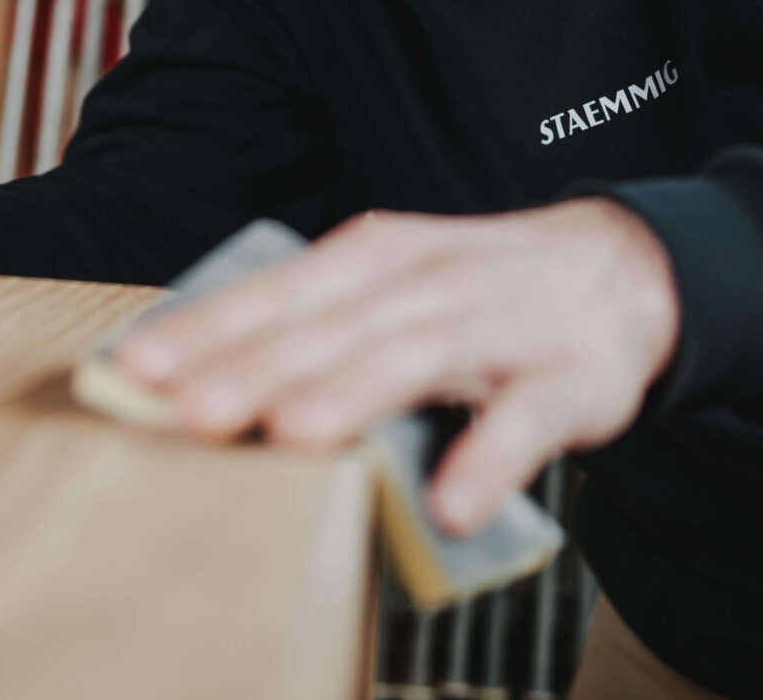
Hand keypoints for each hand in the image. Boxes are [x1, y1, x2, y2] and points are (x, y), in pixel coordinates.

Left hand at [109, 199, 679, 535]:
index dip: (212, 327)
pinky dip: (488, 460)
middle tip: (191, 413)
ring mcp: (501, 327)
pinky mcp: (567, 380)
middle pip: (335, 324)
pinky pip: (524, 421)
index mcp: (379, 256)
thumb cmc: (479, 292)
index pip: (283, 289)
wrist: (625, 271)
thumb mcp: (392, 287)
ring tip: (296, 437)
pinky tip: (452, 504)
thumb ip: (309, 328)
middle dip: (260, 366)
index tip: (137, 368)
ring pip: (418, 356)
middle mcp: (431, 281)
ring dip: (356, 394)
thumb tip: (191, 384)